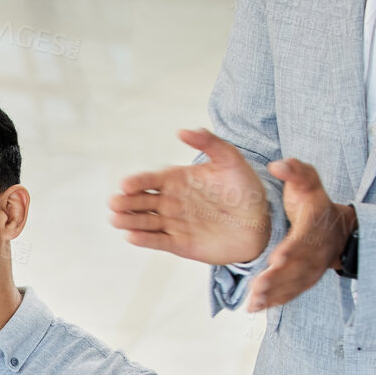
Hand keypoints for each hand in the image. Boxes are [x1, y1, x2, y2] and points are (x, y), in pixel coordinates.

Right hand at [109, 129, 271, 265]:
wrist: (261, 223)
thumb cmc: (246, 189)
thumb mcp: (231, 160)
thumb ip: (209, 142)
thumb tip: (182, 130)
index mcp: (177, 180)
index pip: (151, 180)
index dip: (137, 182)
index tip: (125, 184)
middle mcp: (171, 201)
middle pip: (142, 201)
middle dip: (127, 202)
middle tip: (115, 203)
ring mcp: (174, 223)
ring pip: (146, 222)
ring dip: (130, 221)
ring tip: (116, 219)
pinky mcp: (179, 244)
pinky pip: (159, 241)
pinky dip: (145, 240)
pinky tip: (131, 237)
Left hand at [246, 159, 354, 311]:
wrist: (338, 228)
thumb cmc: (314, 202)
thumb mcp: (308, 181)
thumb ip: (295, 171)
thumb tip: (277, 164)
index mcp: (314, 224)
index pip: (305, 238)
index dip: (293, 249)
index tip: (278, 256)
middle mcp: (316, 249)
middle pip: (298, 266)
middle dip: (279, 278)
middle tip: (259, 287)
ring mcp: (313, 267)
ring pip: (295, 283)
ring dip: (275, 294)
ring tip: (254, 303)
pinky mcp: (306, 280)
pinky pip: (293, 292)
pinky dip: (276, 301)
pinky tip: (258, 308)